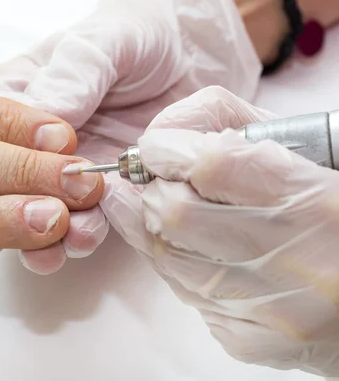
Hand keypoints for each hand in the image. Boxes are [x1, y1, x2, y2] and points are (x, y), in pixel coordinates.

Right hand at [0, 0, 260, 273]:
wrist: (189, 63)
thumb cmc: (136, 39)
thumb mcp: (108, 40)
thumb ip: (77, 70)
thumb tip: (49, 107)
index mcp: (11, 97)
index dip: (2, 152)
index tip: (33, 160)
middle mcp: (25, 145)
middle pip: (2, 184)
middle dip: (23, 203)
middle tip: (52, 206)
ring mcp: (56, 177)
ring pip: (33, 215)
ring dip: (47, 232)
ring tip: (69, 233)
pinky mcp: (90, 201)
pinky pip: (75, 228)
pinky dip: (77, 239)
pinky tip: (86, 236)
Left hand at [131, 86, 338, 375]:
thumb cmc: (337, 216)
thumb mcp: (310, 154)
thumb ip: (237, 132)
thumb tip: (164, 138)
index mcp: (315, 202)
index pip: (210, 165)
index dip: (166, 149)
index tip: (157, 146)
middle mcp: (293, 262)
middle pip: (174, 215)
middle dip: (153, 191)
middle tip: (159, 181)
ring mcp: (270, 310)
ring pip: (168, 259)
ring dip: (155, 228)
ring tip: (163, 208)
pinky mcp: (253, 341)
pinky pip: (187, 296)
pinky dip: (180, 268)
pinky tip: (199, 253)